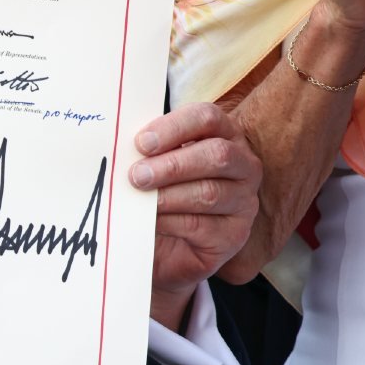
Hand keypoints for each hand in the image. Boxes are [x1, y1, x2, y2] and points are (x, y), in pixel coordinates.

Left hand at [129, 104, 261, 330]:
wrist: (167, 245)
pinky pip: (202, 225)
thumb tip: (120, 147)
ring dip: (168, 196)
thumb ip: (146, 153)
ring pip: (209, 193)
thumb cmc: (160, 193)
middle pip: (216, 155)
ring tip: (140, 198)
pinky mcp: (234, 235)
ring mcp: (243, 201)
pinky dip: (170, 221)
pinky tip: (151, 221)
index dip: (174, 127)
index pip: (207, 118)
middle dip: (172, 165)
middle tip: (137, 176)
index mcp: (223, 135)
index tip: (141, 143)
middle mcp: (243, 165)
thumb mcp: (154, 165)